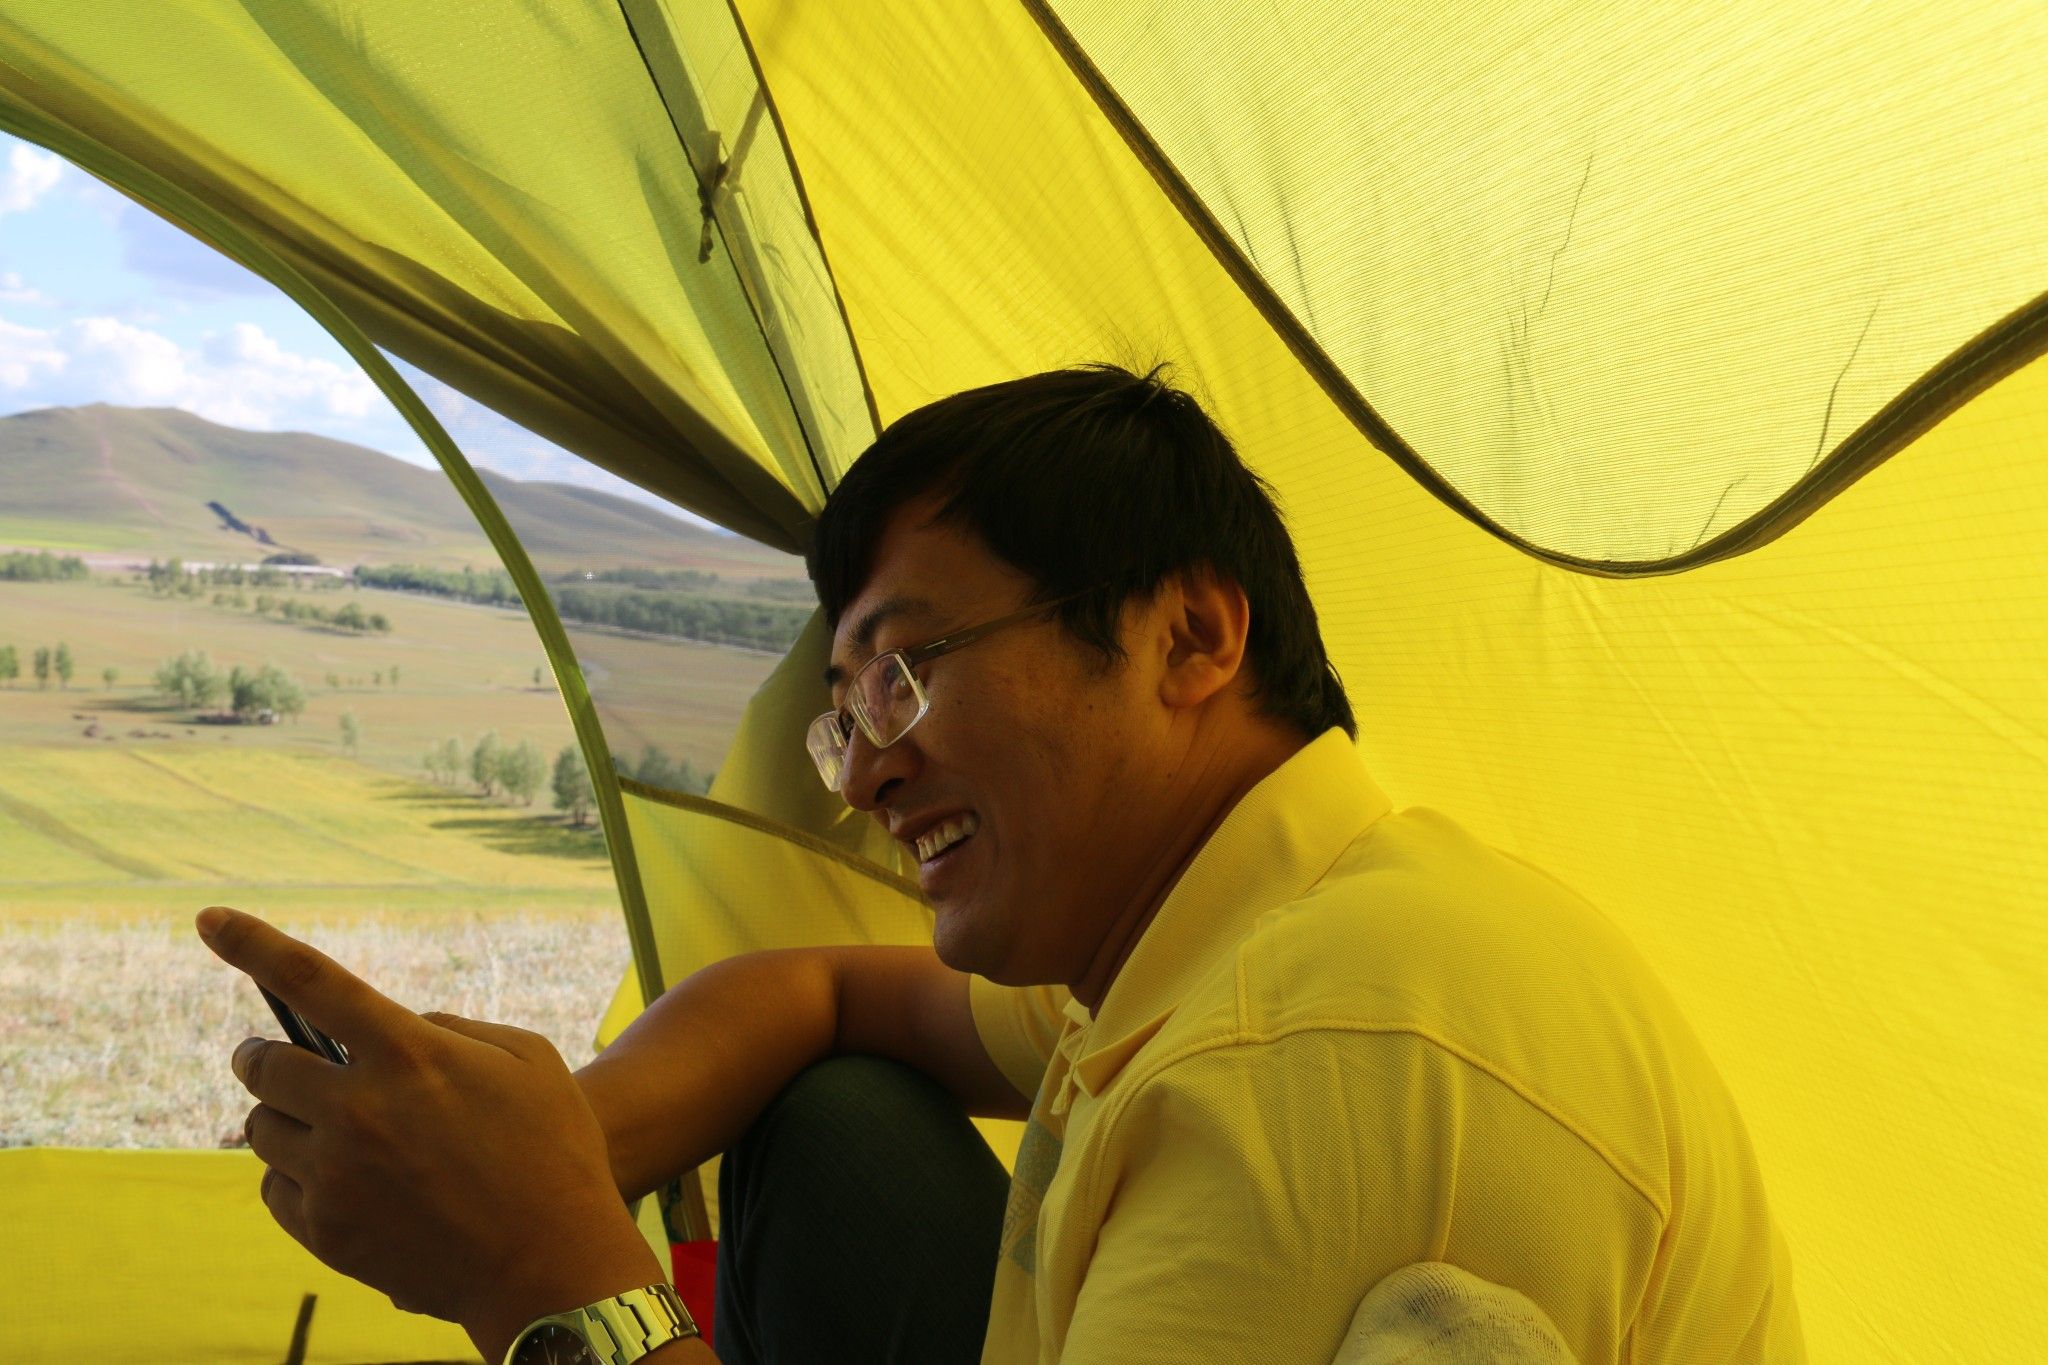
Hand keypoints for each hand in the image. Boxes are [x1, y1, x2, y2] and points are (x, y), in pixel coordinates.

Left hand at [198, 906, 662, 1358]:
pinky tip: (341, 1179)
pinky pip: (275, 1188)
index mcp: (408, 1053)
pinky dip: (295, 1175)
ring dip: (283, 1117)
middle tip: (277, 1058)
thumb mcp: (528, 1060)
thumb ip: (453, 1030)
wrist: (553, 1265)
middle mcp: (357, 1110)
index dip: (252, 943)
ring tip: (328, 1127)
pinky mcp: (326, 1231)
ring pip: (262, 1129)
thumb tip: (398, 1031)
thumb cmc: (555, 1151)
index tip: (208, 918)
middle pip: (263, 1065)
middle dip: (263, 1055)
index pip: (309, 980)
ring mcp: (335, 1175)